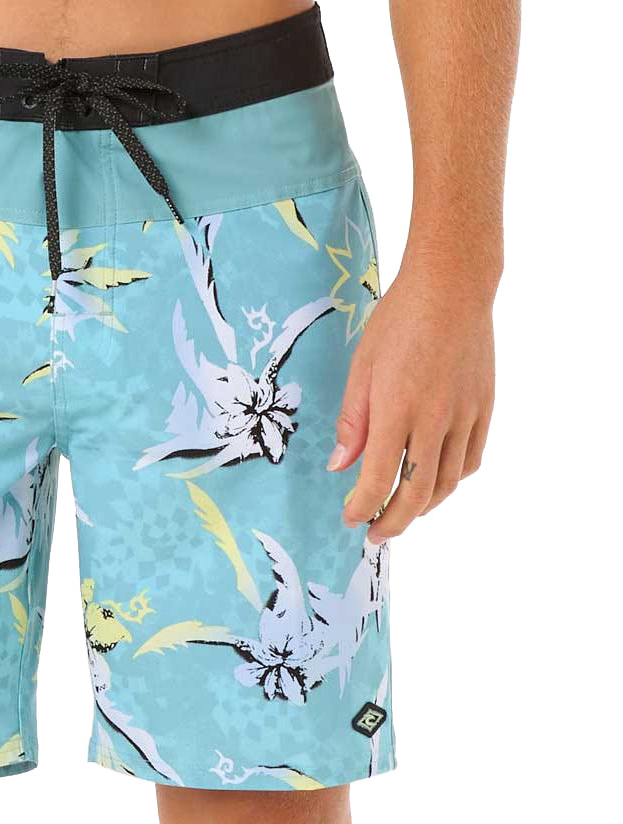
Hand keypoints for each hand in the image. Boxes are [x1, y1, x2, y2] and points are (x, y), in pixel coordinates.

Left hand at [328, 263, 494, 542]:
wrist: (454, 287)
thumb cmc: (399, 321)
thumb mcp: (361, 368)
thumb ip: (353, 422)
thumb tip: (339, 467)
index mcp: (397, 409)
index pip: (377, 479)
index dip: (362, 508)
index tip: (349, 519)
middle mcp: (434, 419)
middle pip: (416, 493)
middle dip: (392, 522)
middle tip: (374, 535)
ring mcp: (465, 416)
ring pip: (447, 483)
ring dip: (422, 507)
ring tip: (402, 514)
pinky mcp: (484, 408)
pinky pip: (470, 460)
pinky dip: (451, 481)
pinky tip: (435, 482)